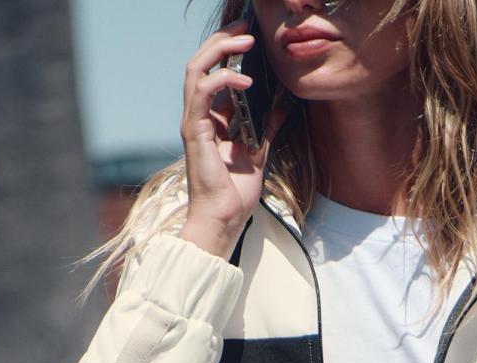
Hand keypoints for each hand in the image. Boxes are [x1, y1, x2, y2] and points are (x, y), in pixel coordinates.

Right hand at [179, 28, 289, 255]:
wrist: (224, 218)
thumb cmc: (235, 193)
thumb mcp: (258, 152)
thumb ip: (267, 127)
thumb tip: (282, 105)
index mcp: (211, 118)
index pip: (213, 72)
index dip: (227, 49)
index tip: (249, 36)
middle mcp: (198, 115)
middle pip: (201, 62)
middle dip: (223, 40)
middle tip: (246, 29)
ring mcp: (194, 122)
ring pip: (196, 68)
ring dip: (220, 50)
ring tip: (246, 43)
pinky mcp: (194, 131)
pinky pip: (202, 92)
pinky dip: (223, 80)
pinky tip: (245, 80)